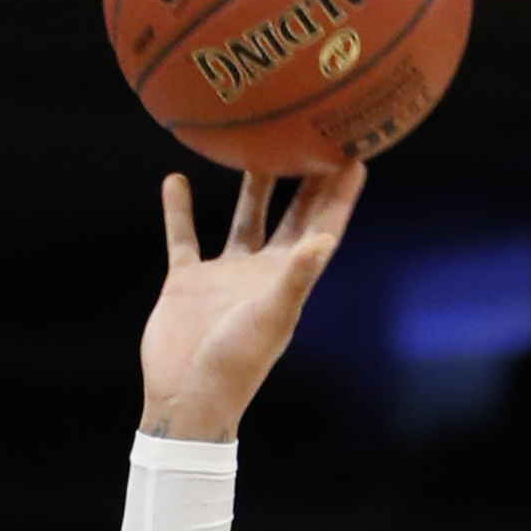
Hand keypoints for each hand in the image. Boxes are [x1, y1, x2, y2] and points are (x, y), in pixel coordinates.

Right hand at [137, 166, 365, 440]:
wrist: (186, 396)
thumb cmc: (235, 365)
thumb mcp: (269, 319)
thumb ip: (295, 278)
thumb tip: (323, 240)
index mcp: (288, 280)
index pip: (323, 229)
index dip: (340, 196)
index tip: (355, 156)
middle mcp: (261, 273)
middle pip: (290, 216)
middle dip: (305, 179)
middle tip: (315, 134)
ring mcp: (225, 275)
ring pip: (243, 219)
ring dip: (252, 185)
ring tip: (257, 142)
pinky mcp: (188, 280)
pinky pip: (184, 236)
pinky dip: (179, 209)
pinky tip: (175, 178)